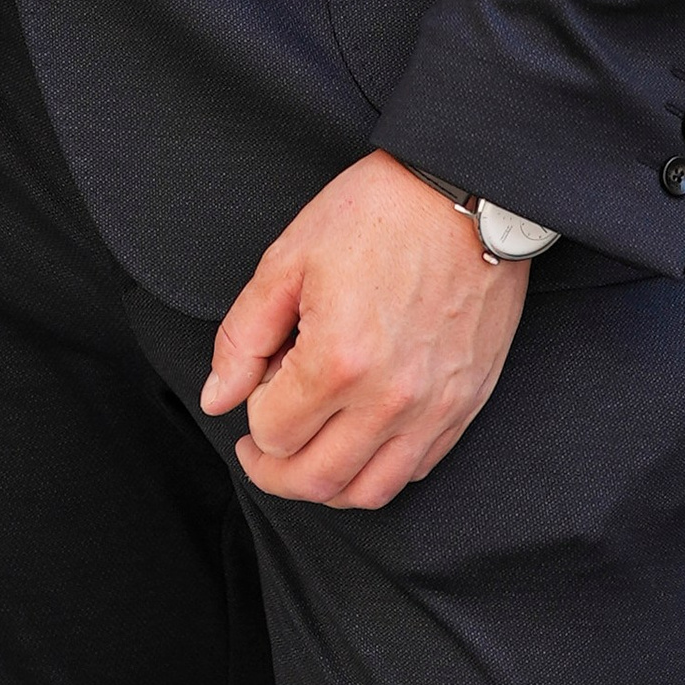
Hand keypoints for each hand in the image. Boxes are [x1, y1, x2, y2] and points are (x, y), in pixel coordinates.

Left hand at [200, 152, 527, 511]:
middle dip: (272, 471)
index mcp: (338, 360)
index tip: (259, 381)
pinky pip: (414, 470)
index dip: (252, 412)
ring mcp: (434, 409)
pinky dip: (376, 469)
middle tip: (258, 446)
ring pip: (367, 492)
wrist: (468, 193)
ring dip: (325, 482)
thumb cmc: (377, 213)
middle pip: (315, 481)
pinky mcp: (465, 405)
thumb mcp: (288, 259)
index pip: (272, 435)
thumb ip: (242, 337)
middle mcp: (390, 399)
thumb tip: (217, 398)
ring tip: (306, 448)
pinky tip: (358, 435)